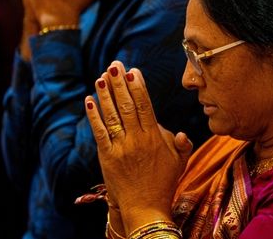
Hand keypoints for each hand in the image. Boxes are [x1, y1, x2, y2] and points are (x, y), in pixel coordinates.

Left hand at [85, 61, 192, 230]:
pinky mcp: (107, 157)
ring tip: (101, 77)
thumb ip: (183, 144)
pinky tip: (89, 101)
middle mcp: (137, 139)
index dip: (138, 86)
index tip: (133, 70)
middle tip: (114, 64)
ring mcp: (121, 148)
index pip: (145, 105)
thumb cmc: (164, 183)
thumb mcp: (180, 161)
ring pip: (112, 115)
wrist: (146, 208)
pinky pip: (99, 133)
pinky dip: (93, 116)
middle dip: (120, 83)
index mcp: (155, 137)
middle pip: (127, 105)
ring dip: (106, 95)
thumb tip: (183, 132)